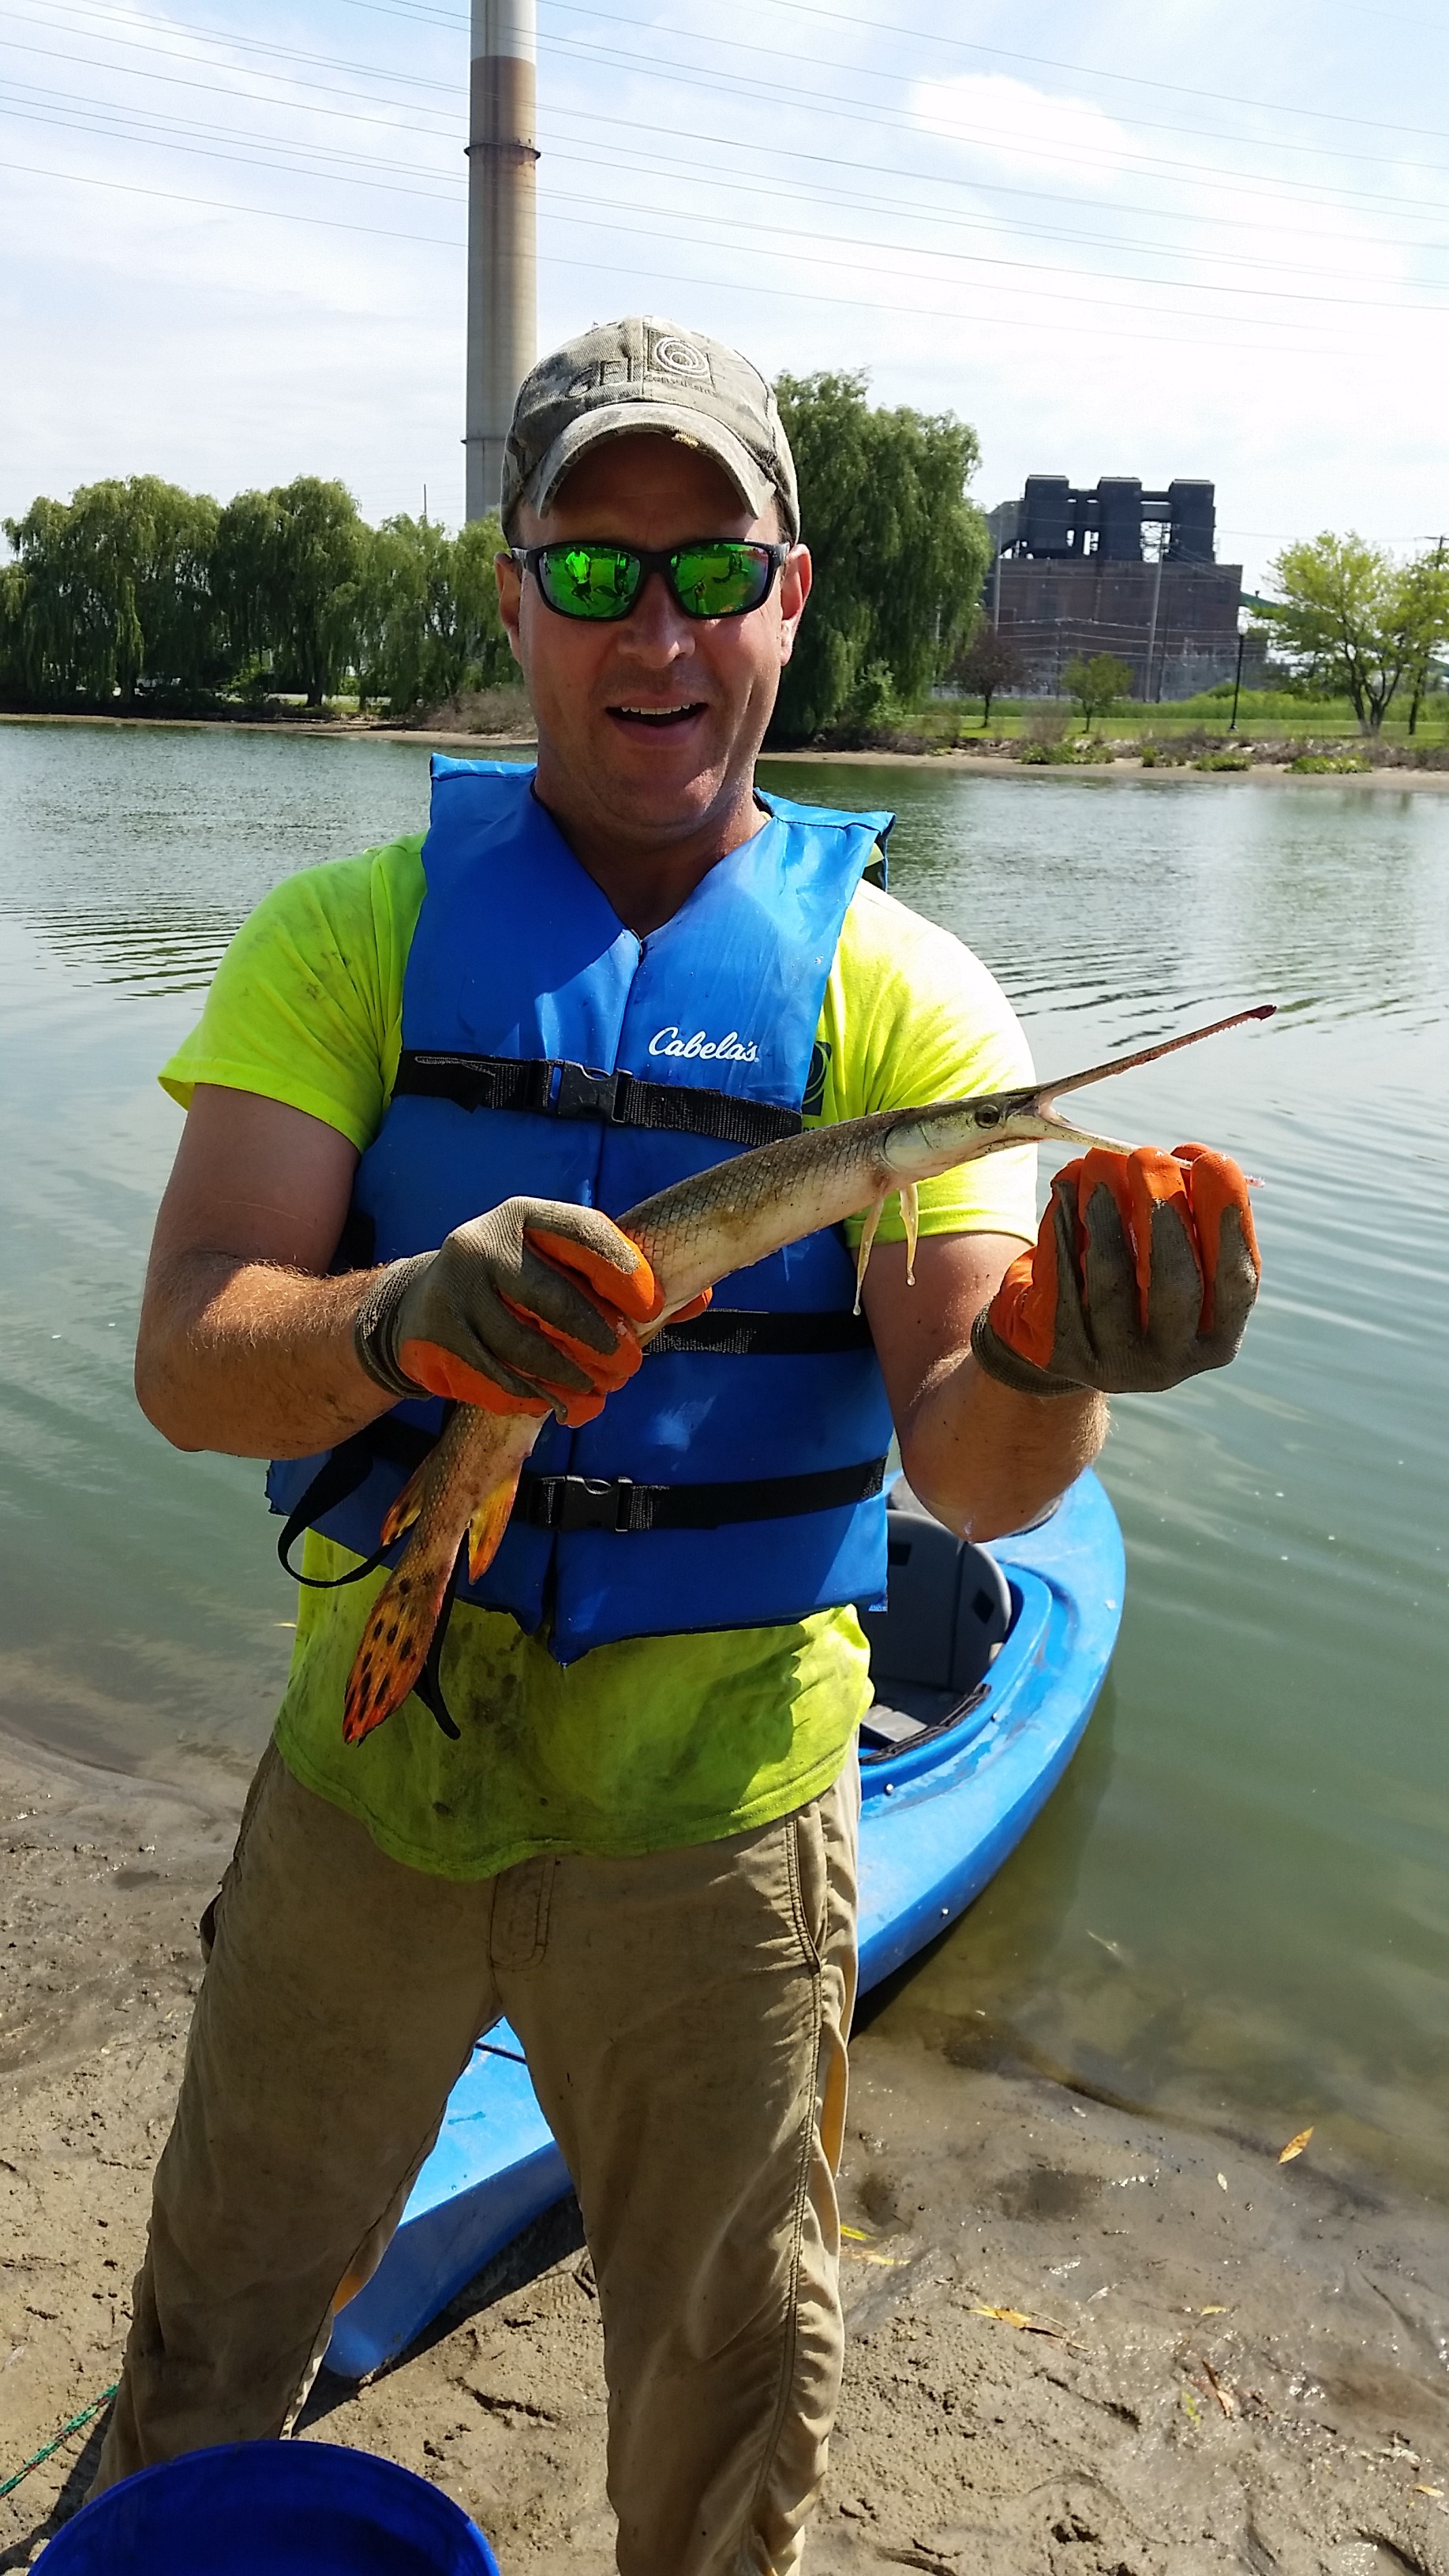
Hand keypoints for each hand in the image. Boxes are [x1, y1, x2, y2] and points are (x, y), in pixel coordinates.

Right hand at [353, 1196, 661, 1425]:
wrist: (423, 1301)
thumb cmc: (518, 1282)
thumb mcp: (559, 1264)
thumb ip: (620, 1279)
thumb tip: (699, 1297)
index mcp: (525, 1216)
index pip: (580, 1232)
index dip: (621, 1268)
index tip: (651, 1307)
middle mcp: (484, 1244)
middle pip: (550, 1296)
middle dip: (596, 1337)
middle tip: (629, 1365)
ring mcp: (454, 1290)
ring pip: (521, 1344)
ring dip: (567, 1375)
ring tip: (597, 1391)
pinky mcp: (438, 1333)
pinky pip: (493, 1373)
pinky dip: (531, 1393)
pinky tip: (557, 1403)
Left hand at [970, 1144, 1259, 1397]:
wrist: (1065, 1341)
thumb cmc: (1135, 1282)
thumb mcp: (1171, 1257)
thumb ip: (1185, 1215)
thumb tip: (1181, 1158)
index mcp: (1217, 1339)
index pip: (1235, 1279)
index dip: (1228, 1219)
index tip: (1214, 1160)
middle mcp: (1170, 1361)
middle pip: (1175, 1284)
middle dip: (1164, 1212)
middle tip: (1149, 1155)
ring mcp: (1113, 1361)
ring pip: (1112, 1280)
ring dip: (1106, 1213)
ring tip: (1098, 1162)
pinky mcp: (1061, 1349)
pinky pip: (1062, 1277)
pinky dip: (1063, 1226)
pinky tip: (1065, 1186)